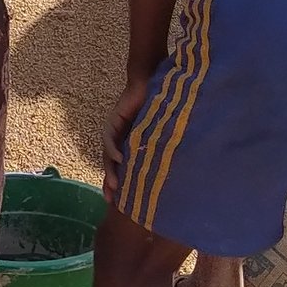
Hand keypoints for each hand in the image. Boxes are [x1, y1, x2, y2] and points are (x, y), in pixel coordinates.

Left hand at [103, 74, 151, 200]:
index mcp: (130, 144)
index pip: (123, 168)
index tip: (121, 204)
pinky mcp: (114, 120)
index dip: (121, 185)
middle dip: (111, 183)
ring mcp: (115, 130)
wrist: (150, 81)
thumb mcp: (160, 132)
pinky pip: (111, 137)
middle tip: (112, 200)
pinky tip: (121, 160)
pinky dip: (115, 149)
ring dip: (111, 170)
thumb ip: (161, 147)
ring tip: (116, 185)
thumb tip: (177, 168)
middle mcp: (120, 139)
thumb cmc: (160, 106)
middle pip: (111, 165)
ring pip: (108, 155)